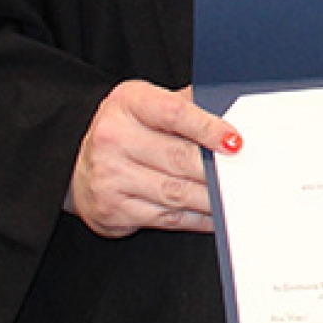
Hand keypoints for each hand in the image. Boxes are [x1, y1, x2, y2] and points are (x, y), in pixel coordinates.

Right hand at [65, 80, 238, 236]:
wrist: (76, 163)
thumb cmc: (126, 128)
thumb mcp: (147, 103)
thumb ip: (186, 104)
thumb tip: (232, 112)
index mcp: (128, 104)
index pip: (174, 114)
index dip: (208, 128)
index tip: (235, 141)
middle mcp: (113, 139)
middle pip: (179, 157)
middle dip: (216, 169)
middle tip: (246, 174)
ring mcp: (110, 177)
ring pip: (176, 192)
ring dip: (212, 198)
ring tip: (236, 197)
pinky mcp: (112, 211)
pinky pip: (167, 218)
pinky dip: (197, 218)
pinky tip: (214, 215)